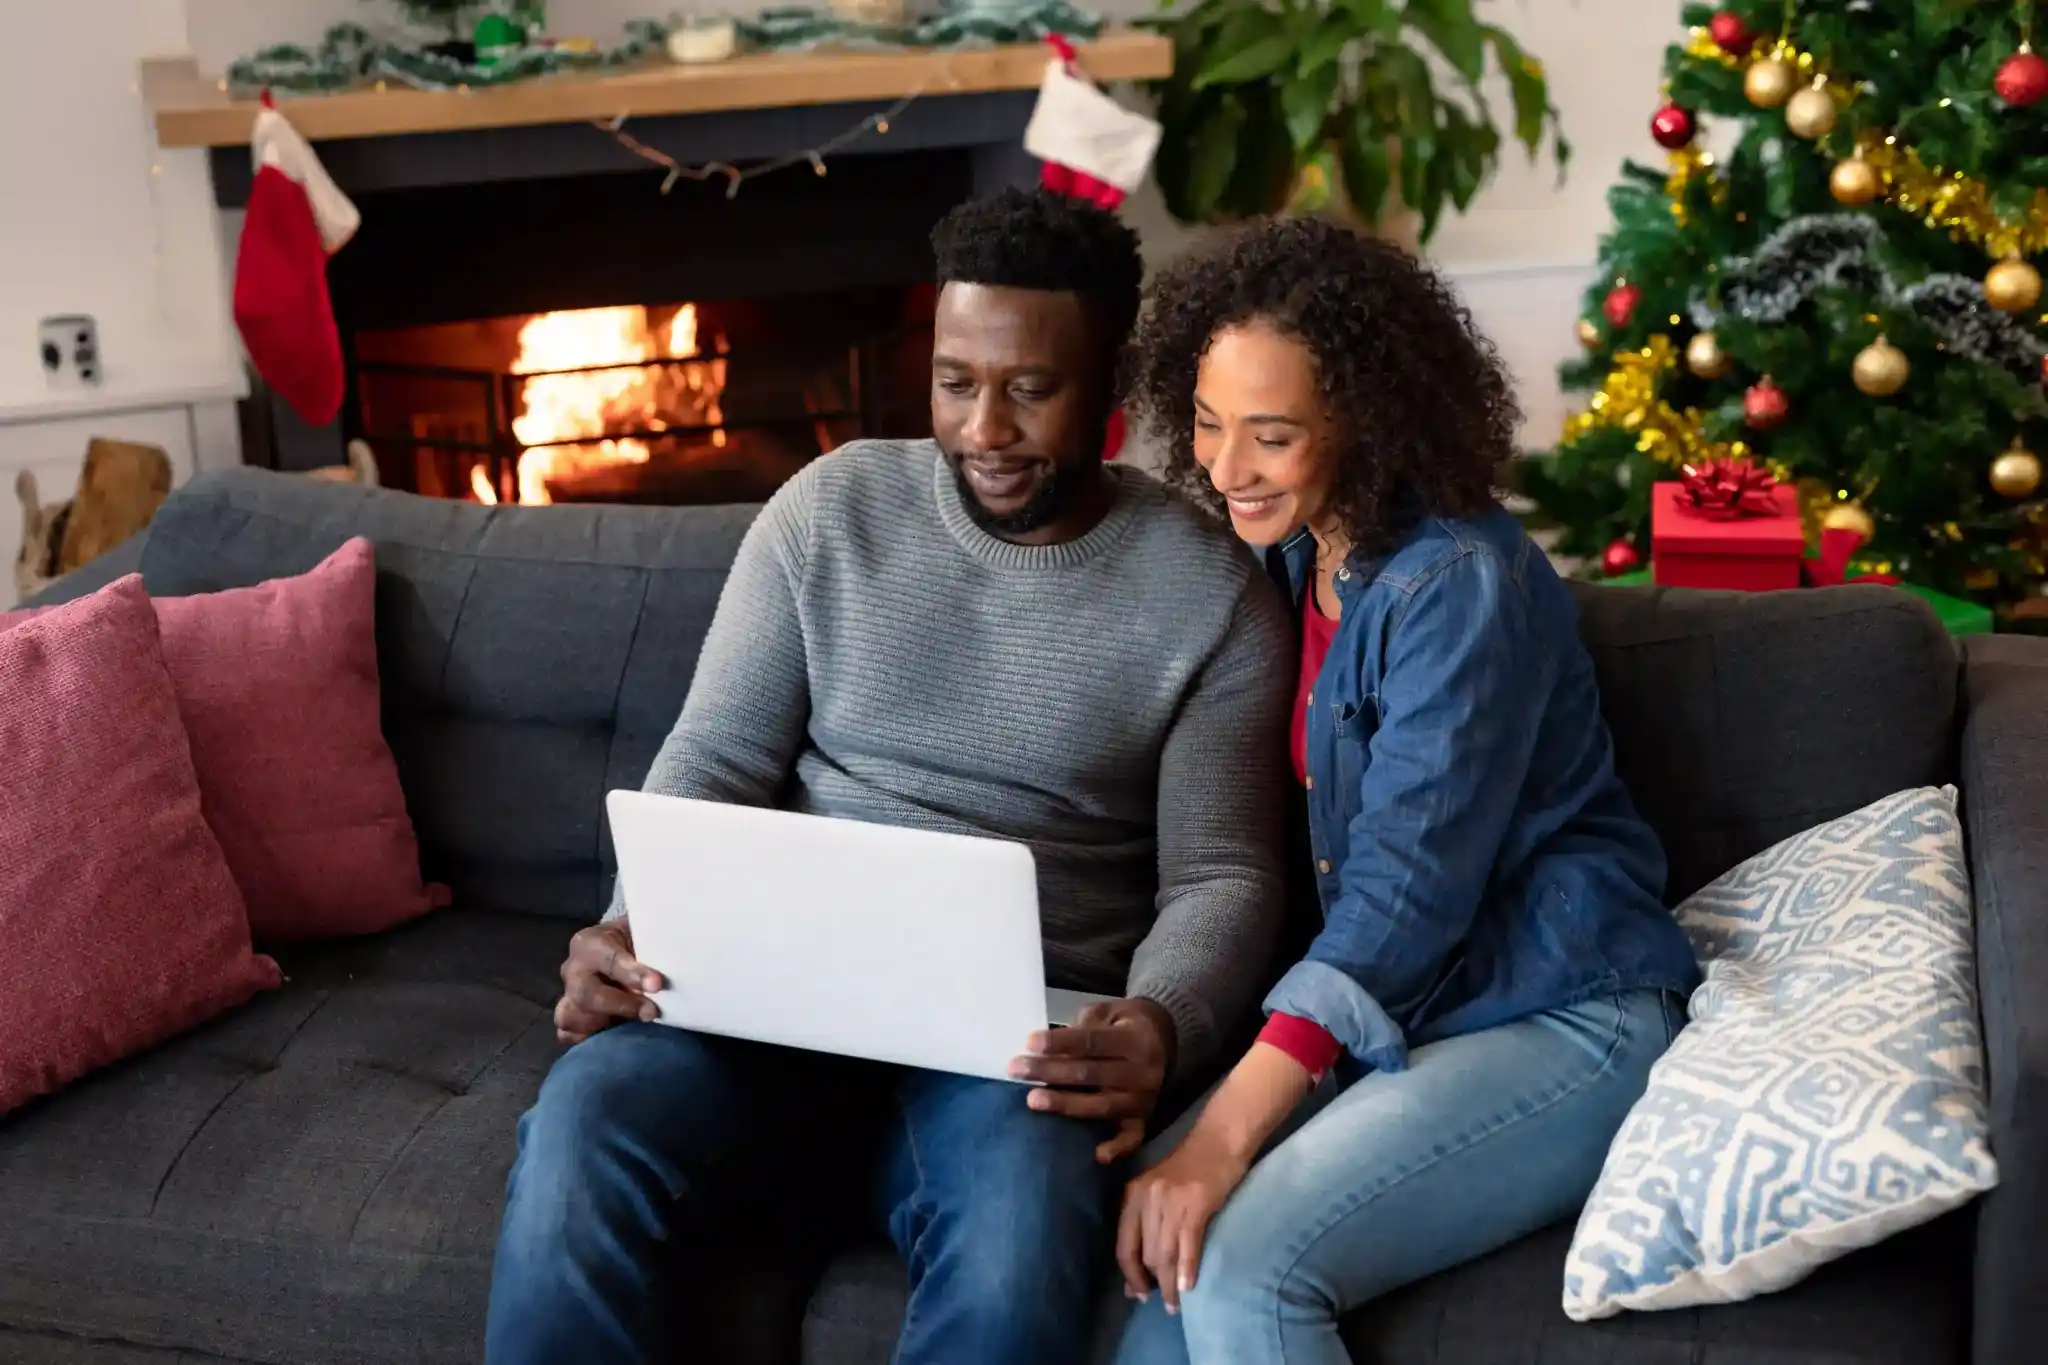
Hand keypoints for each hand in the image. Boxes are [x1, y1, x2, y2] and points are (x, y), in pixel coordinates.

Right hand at [554, 918, 664, 1043]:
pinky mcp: (569, 1018)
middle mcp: (573, 970)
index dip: (632, 974)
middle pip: (585, 994)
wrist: (622, 951)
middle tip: (651, 1012)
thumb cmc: (634, 943)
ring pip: (570, 1017)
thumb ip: (649, 957)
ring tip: (632, 1024)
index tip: (657, 985)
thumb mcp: (643, 940)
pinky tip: (614, 1035)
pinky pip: (570, 1034)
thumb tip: (659, 983)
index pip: (609, 960)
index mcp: (589, 943)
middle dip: (621, 1006)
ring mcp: (568, 996)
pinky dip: (590, 1038)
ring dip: (603, 1025)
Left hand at [1008, 997, 1173, 1163]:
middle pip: (1091, 1073)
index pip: (1093, 1041)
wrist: (1164, 1040)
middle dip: (1050, 1071)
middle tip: (1016, 1069)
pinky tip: (1096, 1155)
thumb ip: (1083, 1026)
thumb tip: (1045, 1048)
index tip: (1030, 1042)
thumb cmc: (1123, 1024)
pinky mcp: (1143, 1121)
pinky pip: (1131, 1139)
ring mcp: (1144, 1100)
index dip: (1061, 1042)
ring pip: (1101, 1106)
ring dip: (1065, 1104)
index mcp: (1136, 1039)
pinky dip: (1116, 1148)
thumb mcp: (1108, 1012)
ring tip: (1032, 1100)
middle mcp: (1143, 1072)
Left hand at [1117, 1134, 1250, 1312]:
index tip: (1138, 1295)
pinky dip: (1186, 1269)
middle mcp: (1146, 1197)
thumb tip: (1138, 1272)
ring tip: (1176, 1304)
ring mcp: (1170, 1200)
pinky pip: (1187, 1244)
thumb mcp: (1160, 1190)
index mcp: (1133, 1195)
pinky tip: (1188, 1287)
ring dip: (1169, 1285)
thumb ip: (1148, 1226)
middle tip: (1165, 1303)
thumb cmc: (1192, 1167)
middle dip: (1153, 1283)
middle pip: (1145, 1254)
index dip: (1130, 1275)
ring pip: (1164, 1253)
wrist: (1220, 1138)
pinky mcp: (1195, 1202)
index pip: (1124, 1246)